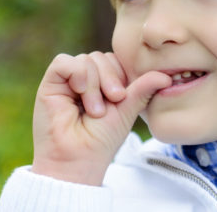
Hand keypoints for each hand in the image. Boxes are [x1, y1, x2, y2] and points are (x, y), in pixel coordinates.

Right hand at [30, 51, 170, 184]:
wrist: (78, 160)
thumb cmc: (101, 140)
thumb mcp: (126, 111)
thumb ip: (142, 89)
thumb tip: (166, 76)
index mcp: (103, 83)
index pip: (115, 60)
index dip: (122, 74)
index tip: (123, 98)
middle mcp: (84, 79)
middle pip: (102, 57)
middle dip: (111, 78)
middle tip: (114, 101)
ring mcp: (67, 81)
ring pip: (86, 59)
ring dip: (95, 84)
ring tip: (94, 110)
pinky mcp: (50, 83)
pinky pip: (64, 62)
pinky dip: (77, 73)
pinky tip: (80, 90)